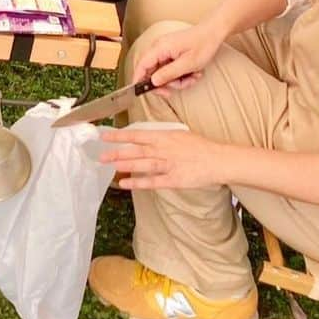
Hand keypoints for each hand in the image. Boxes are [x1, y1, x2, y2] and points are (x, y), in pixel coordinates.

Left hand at [100, 127, 228, 189]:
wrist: (217, 159)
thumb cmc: (200, 147)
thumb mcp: (179, 135)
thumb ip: (162, 138)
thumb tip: (147, 138)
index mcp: (165, 136)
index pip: (138, 134)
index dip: (121, 135)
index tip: (106, 135)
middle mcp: (164, 149)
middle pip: (136, 150)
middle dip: (117, 152)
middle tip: (101, 154)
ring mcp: (168, 164)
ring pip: (142, 164)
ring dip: (125, 165)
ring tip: (110, 166)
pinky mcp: (173, 180)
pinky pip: (153, 182)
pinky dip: (138, 183)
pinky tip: (126, 183)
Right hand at [132, 21, 223, 92]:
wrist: (213, 32)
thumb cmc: (203, 45)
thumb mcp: (187, 64)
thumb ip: (168, 74)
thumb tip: (153, 82)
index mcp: (160, 47)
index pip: (142, 65)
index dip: (138, 79)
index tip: (139, 92)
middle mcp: (160, 47)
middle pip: (153, 72)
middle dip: (168, 82)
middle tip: (180, 85)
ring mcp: (165, 50)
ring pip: (164, 72)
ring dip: (178, 79)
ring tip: (192, 77)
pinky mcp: (171, 52)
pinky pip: (170, 68)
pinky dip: (180, 74)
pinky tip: (193, 73)